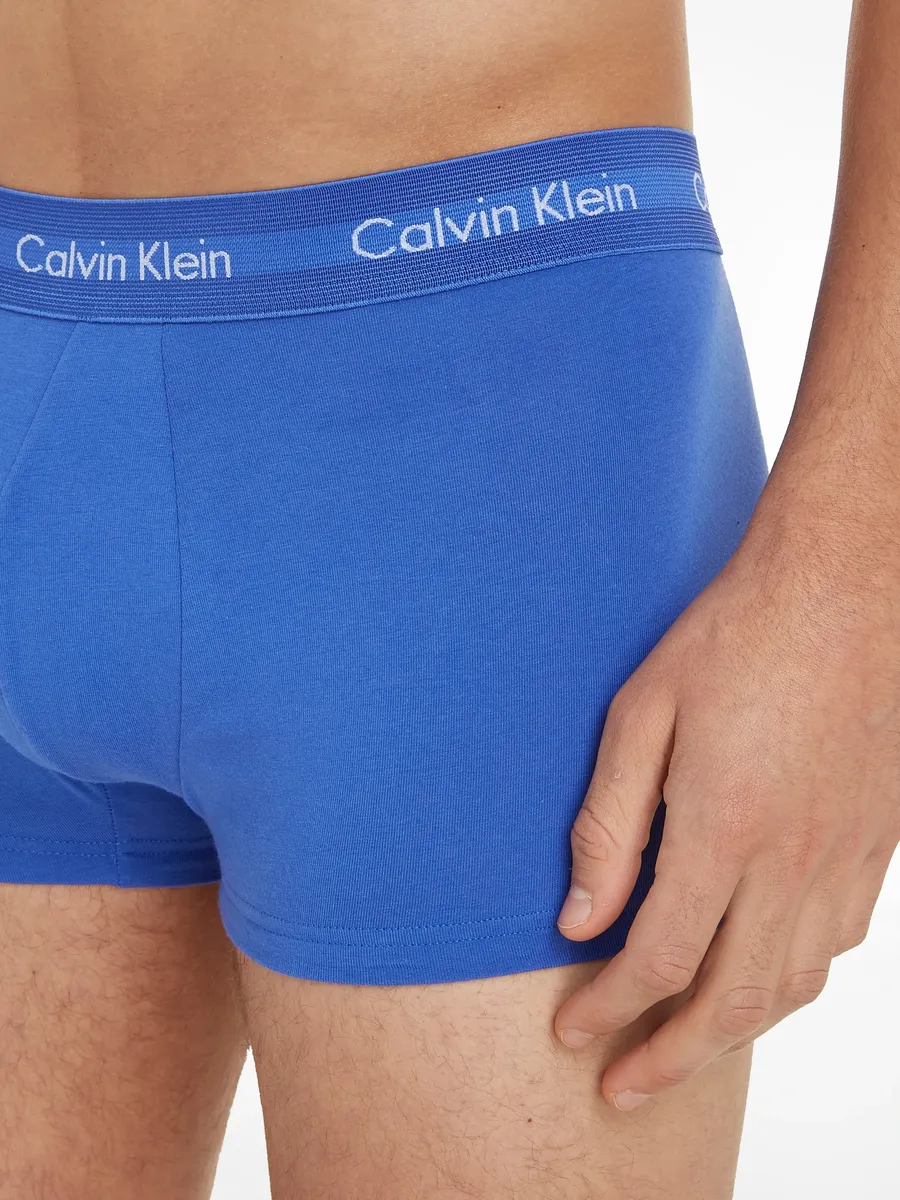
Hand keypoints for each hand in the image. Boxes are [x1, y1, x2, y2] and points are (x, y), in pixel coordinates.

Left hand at [552, 524, 899, 1110]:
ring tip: (687, 1047)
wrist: (846, 585)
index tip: (571, 1035)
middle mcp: (791, 861)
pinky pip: (838, 942)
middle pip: (730, 1000)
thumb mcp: (642, 714)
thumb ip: (608, 825)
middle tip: (623, 1088)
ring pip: (792, 984)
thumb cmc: (734, 637)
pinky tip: (765, 974)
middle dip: (670, 1057)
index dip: (608, 1010)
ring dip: (735, 1031)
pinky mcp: (876, 841)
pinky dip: (793, 981)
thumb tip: (577, 918)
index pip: (656, 959)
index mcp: (722, 830)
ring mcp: (844, 856)